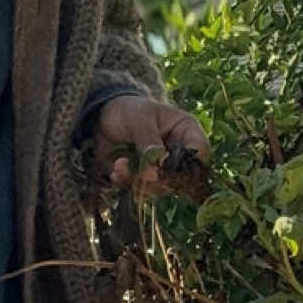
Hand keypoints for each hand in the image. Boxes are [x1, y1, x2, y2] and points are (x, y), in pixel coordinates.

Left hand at [92, 97, 209, 199]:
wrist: (102, 118)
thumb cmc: (128, 110)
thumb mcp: (139, 119)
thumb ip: (149, 143)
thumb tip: (156, 172)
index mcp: (186, 131)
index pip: (200, 151)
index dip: (189, 164)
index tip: (166, 167)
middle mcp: (178, 153)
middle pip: (181, 176)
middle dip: (158, 178)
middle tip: (140, 172)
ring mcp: (162, 169)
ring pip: (160, 188)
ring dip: (137, 181)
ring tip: (118, 166)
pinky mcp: (144, 180)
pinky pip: (140, 191)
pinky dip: (126, 185)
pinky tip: (114, 173)